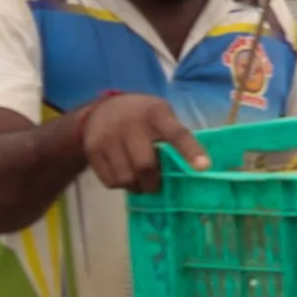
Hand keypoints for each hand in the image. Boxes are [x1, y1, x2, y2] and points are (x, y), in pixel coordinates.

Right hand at [79, 96, 206, 193]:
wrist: (102, 109)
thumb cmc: (143, 116)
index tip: (203, 167)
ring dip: (137, 186)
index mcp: (156, 114)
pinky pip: (110, 181)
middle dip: (154, 182)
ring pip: (126, 178)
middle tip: (157, 184)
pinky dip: (121, 185)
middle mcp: (130, 125)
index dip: (190, 151)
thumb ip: (174, 136)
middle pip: (145, 165)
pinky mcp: (93, 151)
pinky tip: (125, 175)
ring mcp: (108, 138)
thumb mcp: (162, 115)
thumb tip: (191, 168)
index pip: (176, 134)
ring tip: (141, 180)